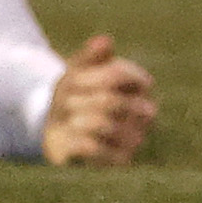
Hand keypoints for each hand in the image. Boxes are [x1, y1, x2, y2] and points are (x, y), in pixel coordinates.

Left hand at [41, 34, 156, 165]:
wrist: (58, 128)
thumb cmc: (74, 95)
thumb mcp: (76, 71)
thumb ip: (91, 56)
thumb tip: (105, 40)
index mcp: (139, 88)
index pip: (127, 75)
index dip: (96, 74)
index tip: (75, 76)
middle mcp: (143, 115)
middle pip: (112, 100)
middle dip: (82, 97)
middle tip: (67, 98)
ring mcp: (132, 139)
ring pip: (105, 125)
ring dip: (78, 116)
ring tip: (70, 116)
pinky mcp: (118, 162)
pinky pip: (95, 148)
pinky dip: (76, 138)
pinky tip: (72, 134)